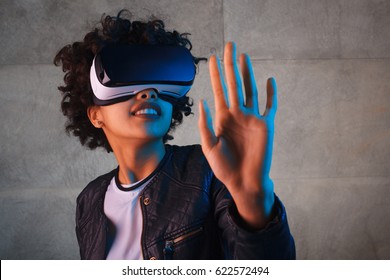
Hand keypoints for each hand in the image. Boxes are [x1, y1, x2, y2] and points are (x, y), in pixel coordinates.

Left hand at [198, 42, 277, 228]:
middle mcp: (237, 114)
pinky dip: (271, 94)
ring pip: (250, 90)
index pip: (218, 90)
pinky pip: (270, 106)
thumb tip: (202, 101)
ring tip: (243, 56)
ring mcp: (252, 118)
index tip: (212, 58)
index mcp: (222, 118)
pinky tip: (270, 80)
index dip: (215, 74)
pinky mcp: (266, 125)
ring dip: (248, 73)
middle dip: (231, 65)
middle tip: (229, 46)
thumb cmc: (224, 167)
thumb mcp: (209, 147)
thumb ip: (205, 125)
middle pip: (234, 84)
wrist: (243, 182)